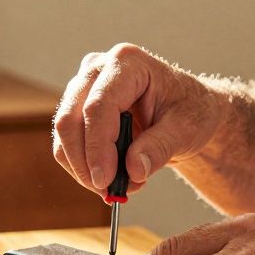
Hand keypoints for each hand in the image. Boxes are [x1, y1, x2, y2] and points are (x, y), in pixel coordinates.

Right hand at [52, 43, 226, 198]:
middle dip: (85, 162)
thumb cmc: (190, 111)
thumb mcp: (187, 129)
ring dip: (84, 168)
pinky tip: (114, 176)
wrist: (187, 111)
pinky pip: (66, 144)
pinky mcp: (77, 109)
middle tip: (108, 191)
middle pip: (71, 118)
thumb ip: (161, 147)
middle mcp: (98, 69)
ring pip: (64, 134)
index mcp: (128, 63)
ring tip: (120, 184)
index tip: (105, 180)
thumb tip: (133, 169)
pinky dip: (84, 167)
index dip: (98, 147)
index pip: (99, 106)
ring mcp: (84, 87)